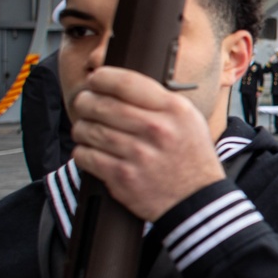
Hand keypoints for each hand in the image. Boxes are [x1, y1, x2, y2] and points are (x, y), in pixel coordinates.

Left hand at [69, 66, 225, 220]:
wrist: (196, 200)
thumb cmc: (191, 156)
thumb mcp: (190, 119)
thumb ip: (160, 100)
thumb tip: (120, 83)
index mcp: (174, 109)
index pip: (127, 82)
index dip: (102, 77)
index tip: (96, 79)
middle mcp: (156, 129)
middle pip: (102, 105)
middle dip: (85, 101)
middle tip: (83, 103)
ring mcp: (138, 154)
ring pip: (89, 130)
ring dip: (81, 127)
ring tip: (86, 128)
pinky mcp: (123, 178)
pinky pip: (86, 156)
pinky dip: (82, 151)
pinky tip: (89, 150)